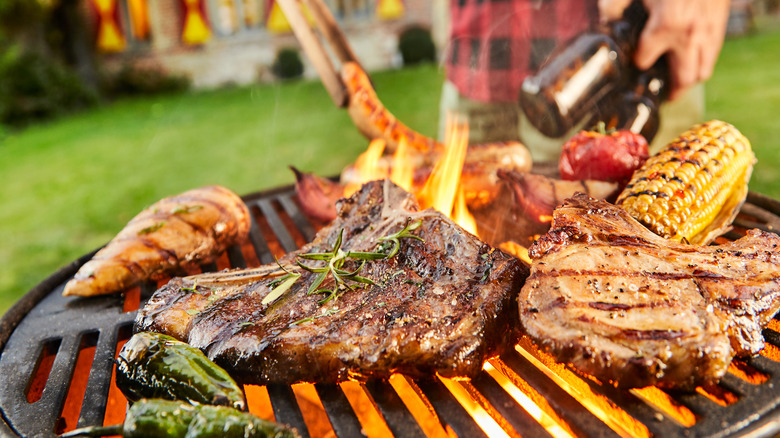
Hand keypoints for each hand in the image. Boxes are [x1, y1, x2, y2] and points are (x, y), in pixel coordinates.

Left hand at [599, 0, 730, 99]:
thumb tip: (603, 20)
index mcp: (665, 26)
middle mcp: (690, 34)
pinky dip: (703, 62)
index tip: (632, 63)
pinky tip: (691, 59)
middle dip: (672, 91)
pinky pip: (714, 54)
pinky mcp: (720, 24)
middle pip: (684, 78)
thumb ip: (615, 3)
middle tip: (662, 96)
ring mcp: (709, 31)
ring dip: (689, 79)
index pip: (644, 60)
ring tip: (677, 83)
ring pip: (703, 70)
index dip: (636, 62)